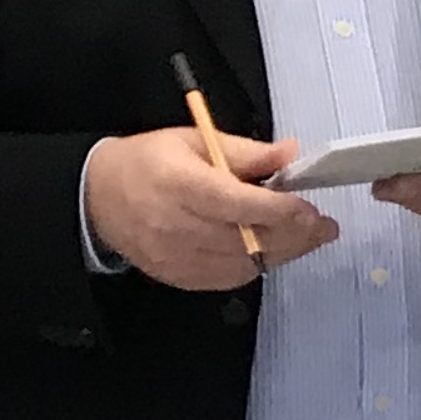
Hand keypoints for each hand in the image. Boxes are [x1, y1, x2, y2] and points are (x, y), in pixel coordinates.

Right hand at [84, 128, 335, 291]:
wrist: (97, 197)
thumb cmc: (148, 163)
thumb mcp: (194, 140)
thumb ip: (246, 152)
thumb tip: (290, 154)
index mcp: (179, 184)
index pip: (238, 205)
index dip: (281, 210)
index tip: (310, 208)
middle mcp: (176, 225)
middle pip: (247, 239)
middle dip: (294, 235)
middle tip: (323, 227)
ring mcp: (176, 257)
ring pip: (244, 264)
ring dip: (283, 252)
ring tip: (307, 237)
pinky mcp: (178, 276)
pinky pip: (229, 278)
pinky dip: (257, 264)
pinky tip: (273, 250)